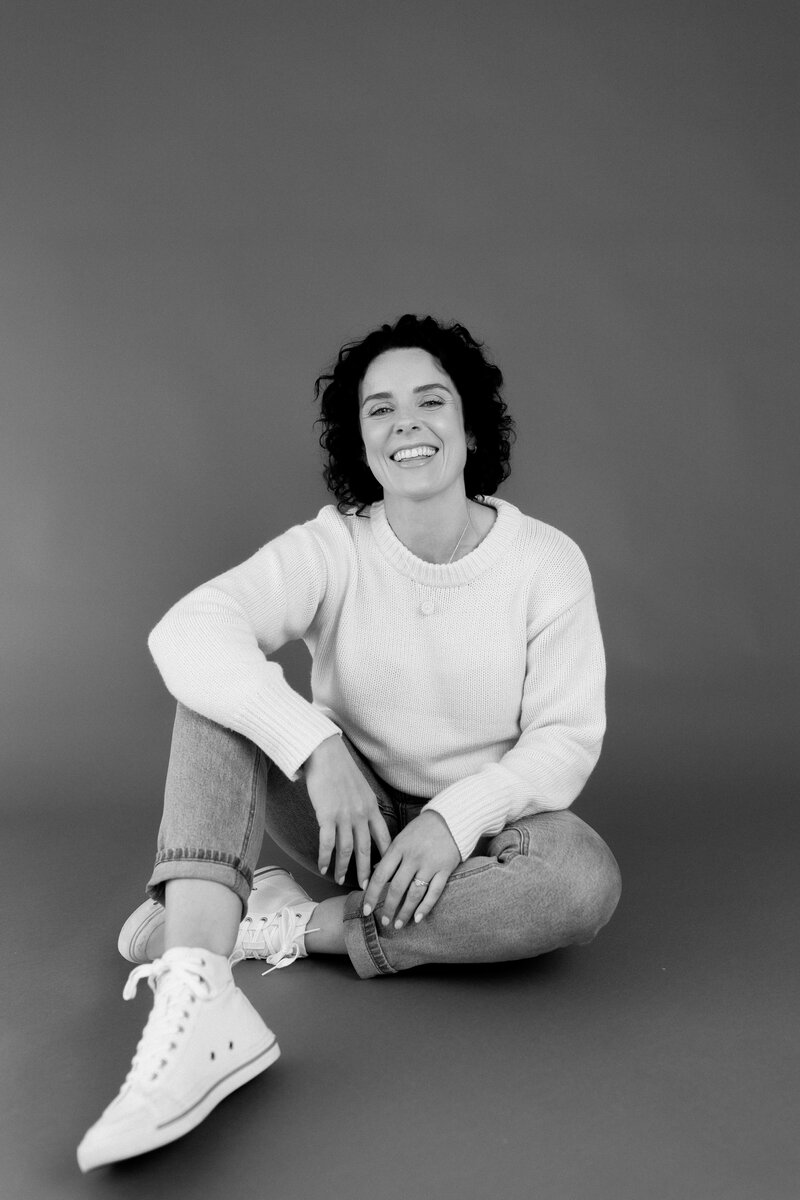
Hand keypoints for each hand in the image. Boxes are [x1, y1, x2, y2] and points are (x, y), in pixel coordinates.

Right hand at [303, 735, 391, 885]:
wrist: (325, 754)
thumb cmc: (341, 769)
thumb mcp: (361, 788)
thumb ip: (364, 805)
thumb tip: (364, 820)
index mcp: (372, 807)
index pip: (384, 837)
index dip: (386, 856)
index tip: (386, 870)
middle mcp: (361, 814)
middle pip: (367, 849)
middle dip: (367, 871)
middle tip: (367, 887)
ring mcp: (344, 815)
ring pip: (347, 849)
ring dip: (344, 867)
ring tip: (341, 880)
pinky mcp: (327, 815)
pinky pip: (327, 843)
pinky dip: (325, 857)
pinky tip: (322, 867)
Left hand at [362, 810, 460, 928]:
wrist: (450, 818)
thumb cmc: (422, 829)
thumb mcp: (401, 838)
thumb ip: (390, 856)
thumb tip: (374, 873)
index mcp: (398, 848)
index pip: (380, 875)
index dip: (371, 895)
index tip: (365, 910)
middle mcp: (413, 857)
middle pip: (396, 888)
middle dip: (388, 908)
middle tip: (384, 922)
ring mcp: (430, 864)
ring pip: (414, 894)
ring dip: (405, 912)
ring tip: (398, 924)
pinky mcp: (445, 869)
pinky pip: (434, 892)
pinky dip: (425, 907)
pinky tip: (418, 918)